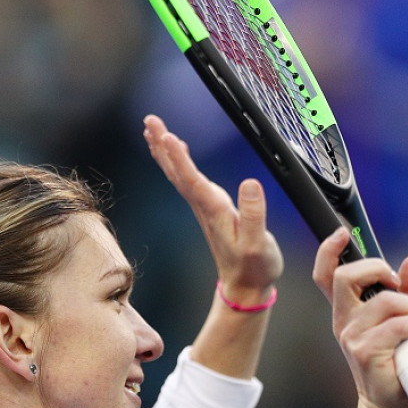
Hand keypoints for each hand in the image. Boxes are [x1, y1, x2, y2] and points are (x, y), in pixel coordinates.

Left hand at [143, 115, 283, 301]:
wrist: (245, 286)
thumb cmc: (254, 266)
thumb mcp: (258, 244)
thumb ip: (254, 215)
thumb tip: (250, 184)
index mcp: (215, 211)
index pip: (192, 180)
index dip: (179, 158)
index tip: (167, 137)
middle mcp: (204, 206)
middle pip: (177, 171)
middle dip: (162, 145)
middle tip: (149, 121)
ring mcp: (204, 206)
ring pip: (178, 173)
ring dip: (164, 150)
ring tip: (152, 129)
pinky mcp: (209, 207)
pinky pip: (186, 178)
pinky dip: (177, 160)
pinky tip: (174, 149)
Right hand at [312, 228, 407, 407]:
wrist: (391, 405)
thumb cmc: (397, 361)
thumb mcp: (404, 318)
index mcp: (347, 311)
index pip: (325, 275)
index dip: (328, 250)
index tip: (342, 234)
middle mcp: (343, 321)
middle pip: (345, 276)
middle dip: (378, 269)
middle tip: (397, 283)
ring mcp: (351, 337)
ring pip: (385, 300)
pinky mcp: (366, 351)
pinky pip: (398, 324)